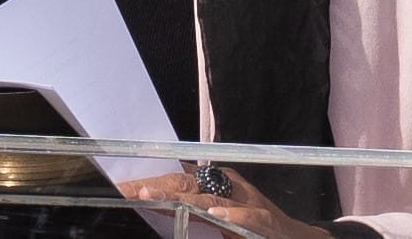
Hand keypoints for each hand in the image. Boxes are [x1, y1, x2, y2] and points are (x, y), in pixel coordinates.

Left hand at [117, 165, 332, 238]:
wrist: (291, 237)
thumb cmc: (252, 228)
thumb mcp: (214, 217)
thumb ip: (188, 211)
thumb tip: (152, 203)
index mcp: (212, 185)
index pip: (173, 179)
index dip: (146, 182)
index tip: (119, 188)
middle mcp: (226, 187)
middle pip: (183, 182)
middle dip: (153, 187)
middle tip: (125, 190)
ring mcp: (245, 201)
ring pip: (207, 197)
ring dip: (178, 197)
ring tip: (150, 196)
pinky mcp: (264, 220)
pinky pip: (247, 217)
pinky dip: (232, 216)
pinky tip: (215, 216)